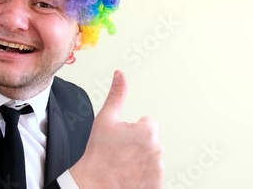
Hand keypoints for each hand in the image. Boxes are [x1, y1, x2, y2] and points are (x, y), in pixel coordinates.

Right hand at [70, 70, 163, 188]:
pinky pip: (154, 175)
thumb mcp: (105, 119)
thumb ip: (117, 94)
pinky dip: (145, 176)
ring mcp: (158, 168)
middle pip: (151, 142)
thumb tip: (120, 74)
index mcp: (148, 131)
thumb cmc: (98, 154)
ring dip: (142, 161)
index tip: (123, 140)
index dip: (133, 131)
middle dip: (139, 146)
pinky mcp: (157, 183)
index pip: (148, 124)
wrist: (94, 184)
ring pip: (152, 158)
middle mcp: (157, 149)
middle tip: (121, 154)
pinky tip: (130, 176)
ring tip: (124, 166)